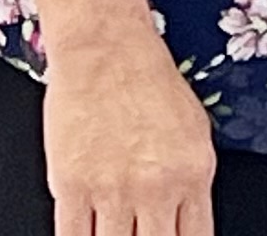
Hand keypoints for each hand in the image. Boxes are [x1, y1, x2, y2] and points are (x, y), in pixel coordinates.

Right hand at [40, 12, 217, 235]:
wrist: (106, 48)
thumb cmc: (149, 80)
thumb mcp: (195, 132)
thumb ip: (192, 185)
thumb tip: (187, 223)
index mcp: (192, 175)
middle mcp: (155, 188)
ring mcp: (112, 190)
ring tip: (115, 233)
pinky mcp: (71, 186)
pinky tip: (86, 235)